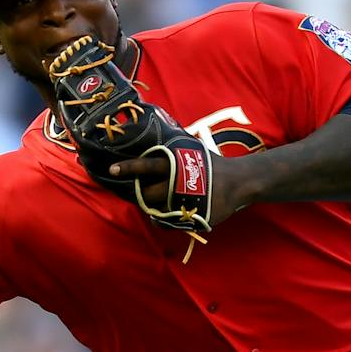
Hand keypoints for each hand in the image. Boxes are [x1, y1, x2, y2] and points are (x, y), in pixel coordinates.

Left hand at [108, 146, 251, 228]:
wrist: (238, 182)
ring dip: (154, 208)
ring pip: (156, 210)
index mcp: (174, 165)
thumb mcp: (190, 150)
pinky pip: (166, 223)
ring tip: (162, 202)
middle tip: (145, 193)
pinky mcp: (190, 216)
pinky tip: (169, 215)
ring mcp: (183, 201)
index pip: (146, 165)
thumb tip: (155, 127)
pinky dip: (163, 221)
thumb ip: (171, 149)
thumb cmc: (211, 165)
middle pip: (147, 194)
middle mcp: (176, 183)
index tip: (112, 170)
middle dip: (143, 195)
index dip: (128, 168)